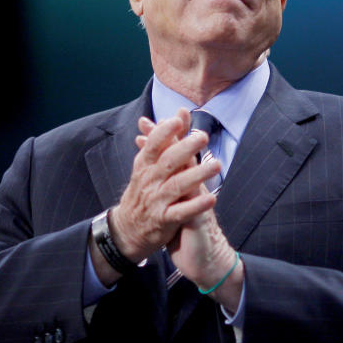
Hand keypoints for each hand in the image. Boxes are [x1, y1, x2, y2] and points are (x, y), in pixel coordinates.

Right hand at [107, 108, 221, 263]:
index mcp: (145, 166)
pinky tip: (212, 198)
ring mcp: (156, 200)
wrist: (126, 230)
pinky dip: (196, 205)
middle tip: (203, 137)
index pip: (153, 145)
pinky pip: (181, 212)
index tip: (178, 120)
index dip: (164, 132)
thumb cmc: (144, 191)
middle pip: (167, 162)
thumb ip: (167, 140)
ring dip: (197, 175)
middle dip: (185, 149)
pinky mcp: (163, 220)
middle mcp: (149, 181)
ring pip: (177, 186)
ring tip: (216, 165)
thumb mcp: (149, 165)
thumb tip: (181, 112)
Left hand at [131, 113, 243, 309]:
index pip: (170, 156)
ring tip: (188, 141)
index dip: (159, 140)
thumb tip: (150, 168)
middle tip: (165, 120)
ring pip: (195, 177)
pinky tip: (198, 188)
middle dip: (173, 139)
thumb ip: (164, 185)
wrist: (206, 259)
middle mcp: (192, 189)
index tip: (144, 123)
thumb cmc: (186, 230)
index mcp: (183, 184)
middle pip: (184, 159)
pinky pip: (200, 207)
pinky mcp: (201, 221)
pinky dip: (198, 199)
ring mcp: (198, 202)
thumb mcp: (171, 205)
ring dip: (191, 159)